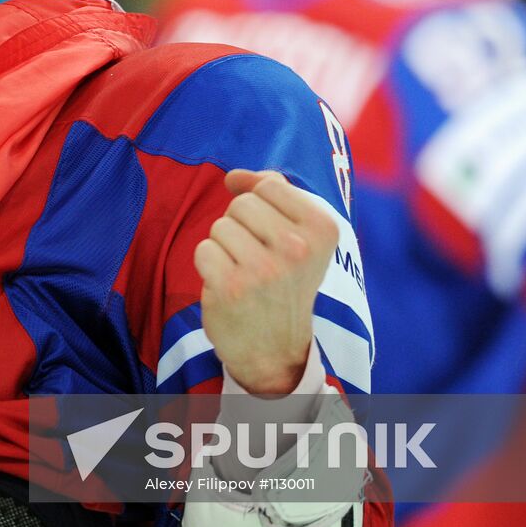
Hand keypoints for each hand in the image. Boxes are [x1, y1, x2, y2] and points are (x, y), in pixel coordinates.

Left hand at [196, 169, 337, 396]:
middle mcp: (298, 248)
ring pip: (219, 226)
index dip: (259, 205)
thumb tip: (234, 176)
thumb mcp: (298, 236)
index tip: (271, 236)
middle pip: (241, 204)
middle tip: (257, 259)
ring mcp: (264, 270)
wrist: (276, 350)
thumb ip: (273, 194)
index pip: (269, 185)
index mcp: (322, 228)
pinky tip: (228, 286)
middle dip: (240, 227)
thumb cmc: (284, 284)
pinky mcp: (232, 287)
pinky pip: (203, 250)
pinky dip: (209, 266)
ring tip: (244, 273)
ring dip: (224, 247)